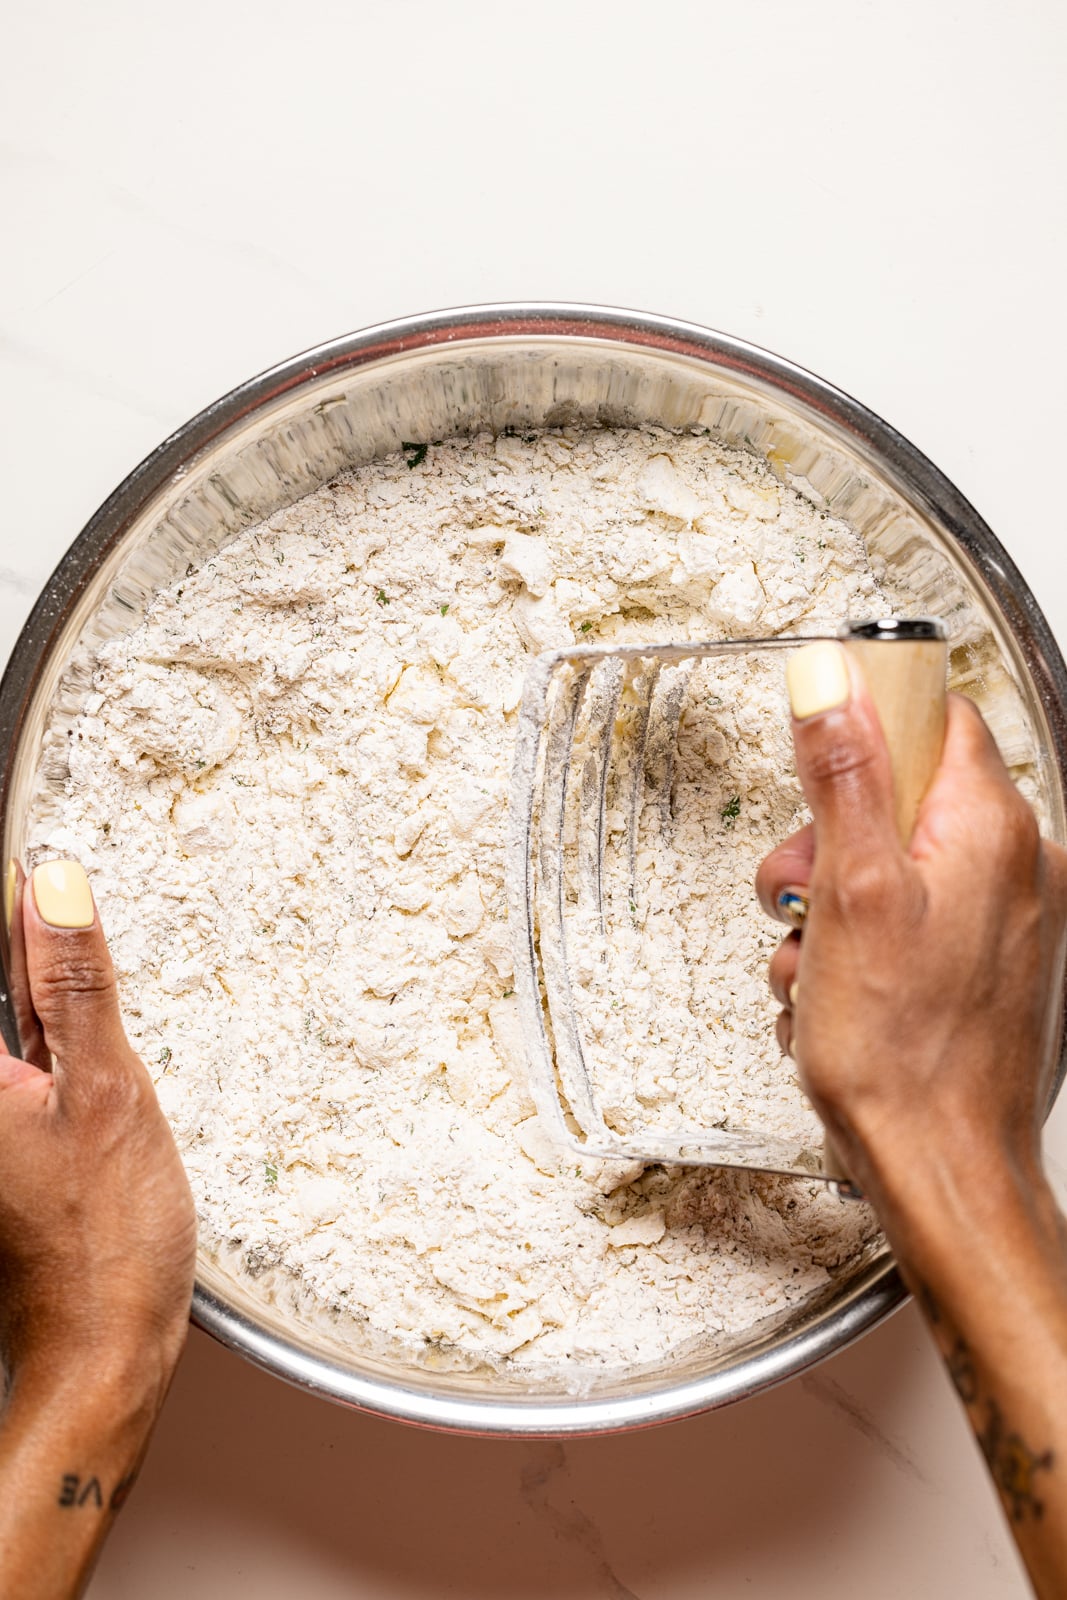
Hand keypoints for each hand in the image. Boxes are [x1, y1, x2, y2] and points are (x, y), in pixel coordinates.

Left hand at [0, 858, 195, 1598]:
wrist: (99, 1351)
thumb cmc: (104, 1240)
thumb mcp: (104, 1091)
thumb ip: (72, 984)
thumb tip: (53, 884)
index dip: (10, 898)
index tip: (37, 858)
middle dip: (25, 941)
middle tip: (66, 921)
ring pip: (2, 1018)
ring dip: (31, 978)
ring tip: (73, 944)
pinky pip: (11, 1050)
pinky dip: (38, 1020)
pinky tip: (80, 1022)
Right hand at [755, 645, 1066, 1210]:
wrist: (941, 1169)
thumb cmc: (903, 1055)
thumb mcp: (849, 895)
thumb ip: (842, 775)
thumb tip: (828, 680)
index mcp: (992, 828)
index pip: (931, 717)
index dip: (861, 740)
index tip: (820, 787)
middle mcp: (1020, 864)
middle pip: (900, 799)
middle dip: (827, 848)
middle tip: (802, 899)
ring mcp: (1010, 919)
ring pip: (895, 867)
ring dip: (834, 910)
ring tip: (818, 967)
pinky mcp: (992, 965)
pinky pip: (912, 921)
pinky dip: (866, 949)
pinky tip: (842, 995)